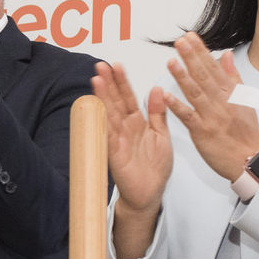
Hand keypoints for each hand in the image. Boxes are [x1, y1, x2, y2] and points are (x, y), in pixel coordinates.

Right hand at [94, 62, 174, 258]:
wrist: (150, 193)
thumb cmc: (154, 167)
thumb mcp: (161, 135)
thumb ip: (158, 113)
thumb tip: (157, 89)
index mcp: (137, 123)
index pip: (128, 98)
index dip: (122, 82)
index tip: (117, 66)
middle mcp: (125, 129)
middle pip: (115, 102)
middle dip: (109, 83)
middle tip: (102, 65)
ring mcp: (118, 140)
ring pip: (110, 114)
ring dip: (103, 97)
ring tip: (97, 79)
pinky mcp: (115, 154)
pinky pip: (108, 135)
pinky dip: (103, 121)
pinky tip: (98, 108)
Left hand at [156, 35, 258, 184]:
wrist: (250, 159)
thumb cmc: (245, 133)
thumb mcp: (245, 100)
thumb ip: (233, 76)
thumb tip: (227, 56)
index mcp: (230, 93)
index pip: (213, 67)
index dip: (201, 51)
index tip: (190, 37)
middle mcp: (221, 102)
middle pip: (204, 76)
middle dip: (191, 57)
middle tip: (180, 42)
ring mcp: (211, 116)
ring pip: (195, 93)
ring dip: (182, 77)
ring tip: (171, 62)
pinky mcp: (203, 132)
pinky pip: (188, 117)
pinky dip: (177, 106)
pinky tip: (166, 96)